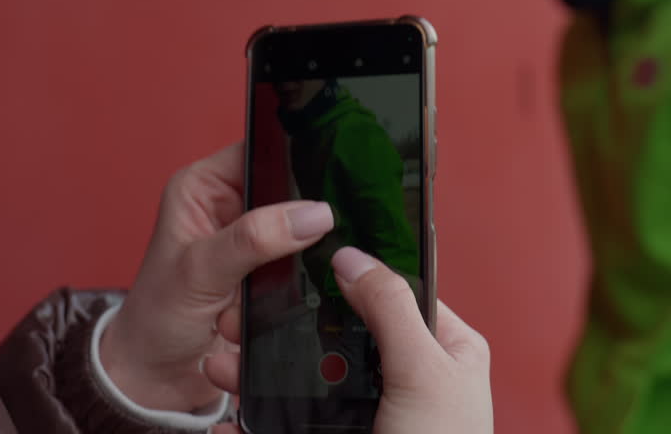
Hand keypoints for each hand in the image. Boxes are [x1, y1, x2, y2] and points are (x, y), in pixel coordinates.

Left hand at [98, 143, 333, 411]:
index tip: (319, 191)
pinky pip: (300, 275)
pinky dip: (287, 297)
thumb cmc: (155, 318)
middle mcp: (229, 210)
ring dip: (285, 273)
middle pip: (288, 197)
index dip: (292, 163)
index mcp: (203, 187)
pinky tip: (256, 315)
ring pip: (300, 240)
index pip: (261, 151)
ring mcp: (251, 246)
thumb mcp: (201, 271)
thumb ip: (254, 239)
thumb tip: (313, 214)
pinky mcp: (266, 278)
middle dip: (291, 232)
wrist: (155, 379)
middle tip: (277, 260)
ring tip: (248, 299)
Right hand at [206, 247, 492, 433]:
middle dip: (293, 319)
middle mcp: (408, 373)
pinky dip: (262, 399)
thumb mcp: (425, 374)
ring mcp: (371, 408)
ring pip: (312, 369)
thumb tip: (353, 256)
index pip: (396, 290)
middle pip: (342, 329)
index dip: (351, 271)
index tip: (301, 254)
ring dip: (264, 358)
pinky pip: (295, 409)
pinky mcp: (338, 432)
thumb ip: (390, 310)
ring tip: (223, 352)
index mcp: (447, 348)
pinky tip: (231, 389)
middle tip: (245, 309)